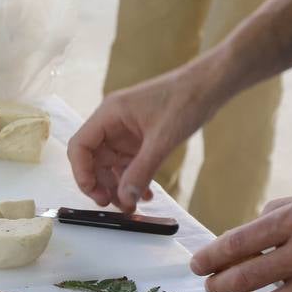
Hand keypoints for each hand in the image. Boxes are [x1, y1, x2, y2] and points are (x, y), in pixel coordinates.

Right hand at [67, 63, 219, 211]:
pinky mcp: (139, 138)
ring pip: (110, 165)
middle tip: (115, 205)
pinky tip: (145, 193)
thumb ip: (141, 171)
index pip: (80, 147)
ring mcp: (125, 131)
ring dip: (118, 186)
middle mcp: (112, 122)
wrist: (211, 85)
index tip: (96, 195)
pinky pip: (128, 163)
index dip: (82, 173)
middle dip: (102, 185)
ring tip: (132, 205)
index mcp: (109, 114)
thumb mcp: (163, 139)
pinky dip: (133, 179)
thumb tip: (125, 199)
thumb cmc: (187, 99)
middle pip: (93, 160)